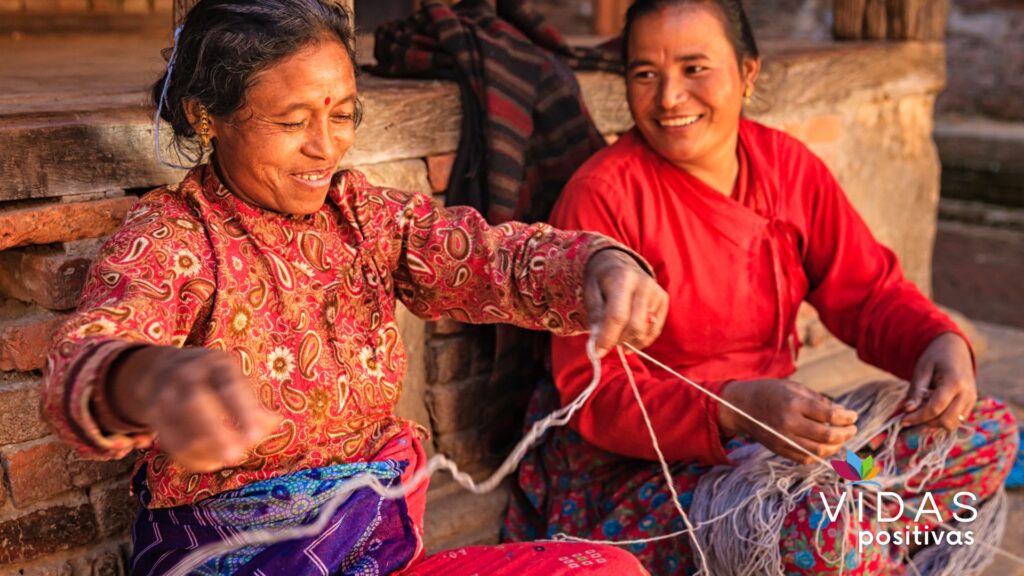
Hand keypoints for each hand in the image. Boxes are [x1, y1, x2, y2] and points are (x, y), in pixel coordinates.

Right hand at [107, 346, 280, 471]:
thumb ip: (254, 404)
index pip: (229, 387)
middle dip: (216, 432)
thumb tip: (275, 424)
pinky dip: (190, 458)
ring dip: (205, 449)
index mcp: (215, 363)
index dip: (243, 413)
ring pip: (179, 426)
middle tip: (236, 456)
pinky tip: (210, 463)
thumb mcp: (235, 381)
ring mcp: (164, 393)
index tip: (256, 438)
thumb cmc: (214, 380)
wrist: (163, 368)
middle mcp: (185, 374)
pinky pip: (169, 441)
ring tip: (226, 460)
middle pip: (195, 403)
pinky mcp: (152, 414)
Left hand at [583, 249, 668, 356]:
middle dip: (618, 341)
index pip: (618, 316)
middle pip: (635, 326)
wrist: (618, 262)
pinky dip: (641, 340)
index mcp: (623, 279)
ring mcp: (656, 292)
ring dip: (629, 341)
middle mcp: (644, 285)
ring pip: (645, 330)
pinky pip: (655, 330)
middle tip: (606, 344)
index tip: (597, 352)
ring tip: (616, 337)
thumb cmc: (600, 279)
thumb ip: (595, 317)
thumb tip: (598, 345)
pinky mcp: (663, 300)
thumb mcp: (590, 293)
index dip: (607, 338)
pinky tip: (629, 340)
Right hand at [719, 379, 857, 463]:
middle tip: (852, 429)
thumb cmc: (770, 392)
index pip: (829, 415)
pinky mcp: (780, 449)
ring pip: (819, 450)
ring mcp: (784, 438)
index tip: (853, 416)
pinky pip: (806, 458)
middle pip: (827, 435)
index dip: (846, 417)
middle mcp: (789, 422)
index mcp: (794, 403)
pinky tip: (826, 446)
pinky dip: (820, 455)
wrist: (740, 406)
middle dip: (846, 433)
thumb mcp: (794, 387)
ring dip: (836, 446)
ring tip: (842, 438)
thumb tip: (842, 414)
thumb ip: (818, 400)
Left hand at [902, 332, 976, 430]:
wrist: (955, 348)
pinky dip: (943, 418)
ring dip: (935, 422)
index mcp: (954, 382)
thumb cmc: (935, 357)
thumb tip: (908, 410)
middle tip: (911, 415)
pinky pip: (958, 419)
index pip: (935, 409)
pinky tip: (932, 408)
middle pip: (947, 421)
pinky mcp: (971, 403)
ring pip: (954, 424)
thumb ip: (916, 391)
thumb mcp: (922, 370)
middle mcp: (967, 394)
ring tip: (922, 409)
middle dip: (927, 422)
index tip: (903, 420)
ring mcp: (972, 399)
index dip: (918, 417)